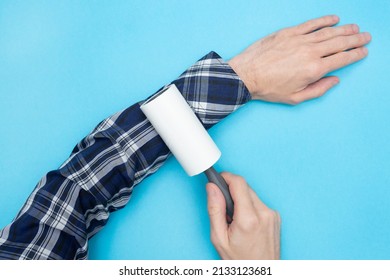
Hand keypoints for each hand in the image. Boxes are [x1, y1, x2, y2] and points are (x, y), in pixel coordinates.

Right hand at [206, 173, 280, 259]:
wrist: (261, 273)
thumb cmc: (239, 260)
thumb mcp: (219, 237)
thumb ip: (215, 209)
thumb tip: (212, 188)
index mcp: (248, 219)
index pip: (238, 183)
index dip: (226, 177)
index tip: (218, 179)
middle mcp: (264, 214)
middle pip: (245, 187)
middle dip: (231, 191)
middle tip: (224, 207)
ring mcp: (272, 215)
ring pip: (252, 194)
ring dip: (241, 199)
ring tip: (235, 219)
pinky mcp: (276, 216)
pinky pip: (259, 202)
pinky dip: (250, 207)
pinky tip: (246, 222)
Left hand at [228, 15, 371, 104]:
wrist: (246, 75)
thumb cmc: (269, 89)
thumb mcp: (295, 98)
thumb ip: (318, 89)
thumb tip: (334, 80)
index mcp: (314, 69)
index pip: (342, 59)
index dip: (355, 54)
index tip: (363, 51)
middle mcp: (310, 52)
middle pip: (339, 42)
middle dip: (355, 39)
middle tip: (365, 37)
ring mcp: (299, 40)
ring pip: (328, 32)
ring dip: (344, 29)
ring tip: (354, 28)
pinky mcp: (288, 33)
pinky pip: (311, 24)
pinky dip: (324, 20)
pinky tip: (334, 18)